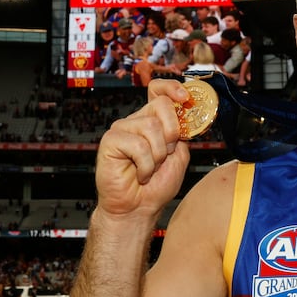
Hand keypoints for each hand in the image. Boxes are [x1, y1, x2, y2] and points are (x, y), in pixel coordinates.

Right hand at [94, 79, 190, 217]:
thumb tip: (185, 113)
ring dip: (158, 155)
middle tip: (165, 155)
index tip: (184, 97)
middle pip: (161, 105)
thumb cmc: (156, 186)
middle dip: (171, 133)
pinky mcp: (111, 141)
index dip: (172, 88)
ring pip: (152, 126)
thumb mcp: (180, 155)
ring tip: (150, 168)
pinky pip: (138, 145)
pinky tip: (139, 174)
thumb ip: (182, 133)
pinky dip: (145, 165)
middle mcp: (136, 121)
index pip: (158, 90)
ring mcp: (122, 129)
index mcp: (153, 121)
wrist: (138, 208)